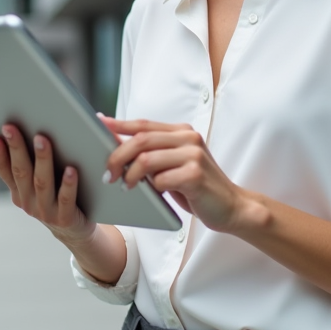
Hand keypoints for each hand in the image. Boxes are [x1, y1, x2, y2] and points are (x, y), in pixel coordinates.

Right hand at [0, 123, 94, 245]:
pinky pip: (66, 198)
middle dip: (16, 148)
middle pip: (20, 171)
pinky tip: (71, 169)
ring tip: (42, 139)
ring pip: (41, 182)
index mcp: (18, 191)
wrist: (74, 230)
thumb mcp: (41, 180)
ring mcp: (45, 211)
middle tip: (11, 127)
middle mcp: (28, 202)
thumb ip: (35, 159)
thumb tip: (36, 127)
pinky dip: (67, 184)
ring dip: (41, 159)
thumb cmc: (58, 195)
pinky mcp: (64, 218)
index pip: (4, 170)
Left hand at [100, 116, 246, 232]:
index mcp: (182, 132)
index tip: (98, 123)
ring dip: (131, 175)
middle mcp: (188, 138)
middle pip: (141, 139)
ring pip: (147, 159)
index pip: (144, 124)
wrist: (231, 206)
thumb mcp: (174, 165)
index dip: (119, 124)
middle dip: (118, 156)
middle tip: (108, 174)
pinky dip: (153, 189)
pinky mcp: (196, 174)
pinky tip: (157, 195)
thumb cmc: (197, 187)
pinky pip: (161, 179)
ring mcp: (193, 155)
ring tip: (126, 186)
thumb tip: (117, 148)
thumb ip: (153, 154)